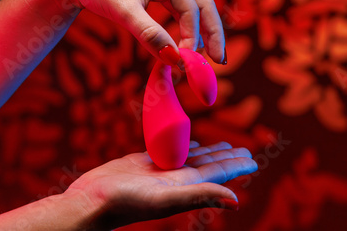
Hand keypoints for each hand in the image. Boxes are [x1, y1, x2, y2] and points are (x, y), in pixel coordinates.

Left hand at [53, 0, 225, 63]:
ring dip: (202, 33)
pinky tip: (190, 45)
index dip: (192, 38)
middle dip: (213, 34)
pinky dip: (187, 29)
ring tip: (209, 58)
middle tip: (220, 62)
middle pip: (204, 6)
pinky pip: (181, 12)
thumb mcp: (124, 13)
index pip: (191, 9)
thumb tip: (175, 60)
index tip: (187, 62)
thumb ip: (150, 35)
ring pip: (195, 9)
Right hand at [65, 141, 256, 229]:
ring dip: (210, 151)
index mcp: (185, 186)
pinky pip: (172, 151)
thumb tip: (237, 201)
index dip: (237, 165)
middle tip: (245, 150)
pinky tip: (191, 144)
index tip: (255, 159)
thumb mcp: (165, 198)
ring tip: (223, 145)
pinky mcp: (145, 161)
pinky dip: (185, 146)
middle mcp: (177, 178)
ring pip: (193, 157)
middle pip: (210, 164)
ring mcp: (161, 170)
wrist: (91, 201)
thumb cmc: (125, 202)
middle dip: (228, 157)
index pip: (219, 173)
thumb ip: (200, 196)